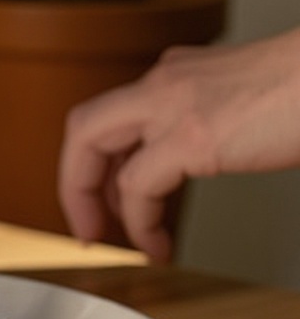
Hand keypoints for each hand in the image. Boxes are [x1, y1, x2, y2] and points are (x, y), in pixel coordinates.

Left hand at [58, 28, 299, 260]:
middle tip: (87, 223)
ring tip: (117, 241)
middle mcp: (164, 83)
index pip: (113, 116)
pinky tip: (157, 244)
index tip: (105, 194)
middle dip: (76, 179)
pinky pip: (139, 184)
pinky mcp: (192, 135)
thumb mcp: (242, 102)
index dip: (98, 159)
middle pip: (85, 126)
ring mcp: (173, 104)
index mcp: (177, 74)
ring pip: (92, 145)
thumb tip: (208, 157)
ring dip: (94, 200)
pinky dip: (139, 220)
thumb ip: (213, 123)